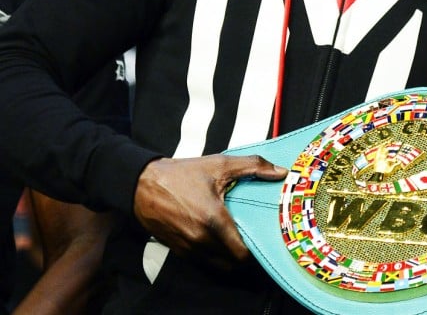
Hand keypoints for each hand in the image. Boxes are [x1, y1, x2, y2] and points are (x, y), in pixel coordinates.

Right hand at [133, 154, 286, 269]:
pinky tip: (219, 238)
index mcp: (213, 220)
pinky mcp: (178, 250)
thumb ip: (254, 167)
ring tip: (238, 239)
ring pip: (218, 265)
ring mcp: (188, 248)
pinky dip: (214, 255)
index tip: (263, 237)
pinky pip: (203, 261)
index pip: (242, 253)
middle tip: (253, 238)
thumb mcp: (221, 164)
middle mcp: (200, 240)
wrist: (143, 184)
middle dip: (245, 254)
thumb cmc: (183, 174)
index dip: (256, 249)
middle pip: (232, 263)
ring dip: (229, 257)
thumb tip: (280, 173)